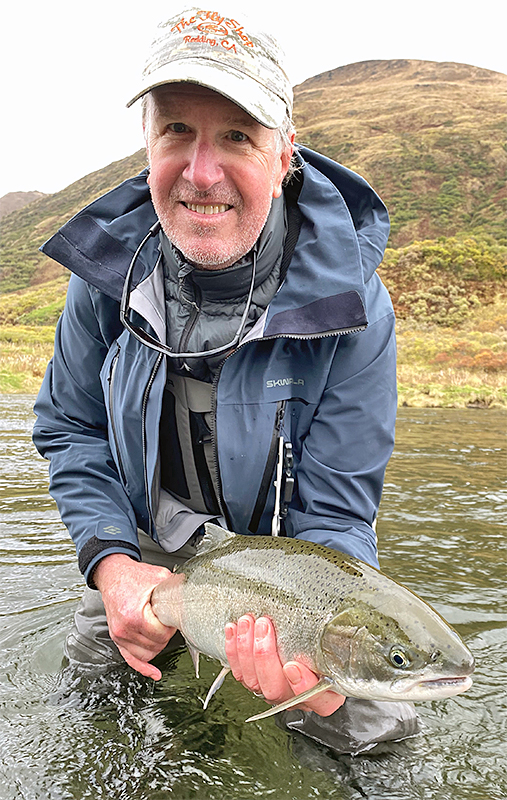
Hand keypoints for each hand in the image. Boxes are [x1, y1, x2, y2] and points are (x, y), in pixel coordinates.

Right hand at [93, 554, 179, 679]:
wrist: (113, 574)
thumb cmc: (133, 576)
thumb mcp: (159, 577)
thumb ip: (176, 588)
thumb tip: (193, 595)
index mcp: (134, 615)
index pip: (161, 635)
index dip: (171, 626)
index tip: (172, 616)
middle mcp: (125, 628)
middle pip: (156, 645)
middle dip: (165, 634)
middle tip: (166, 620)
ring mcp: (120, 635)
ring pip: (147, 655)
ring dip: (157, 645)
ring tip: (159, 629)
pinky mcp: (117, 639)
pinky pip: (131, 660)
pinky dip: (144, 667)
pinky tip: (154, 673)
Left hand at [224, 614, 344, 716]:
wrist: (313, 652)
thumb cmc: (328, 649)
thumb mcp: (340, 647)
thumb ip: (340, 639)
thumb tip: (338, 613)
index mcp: (324, 695)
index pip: (317, 699)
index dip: (303, 685)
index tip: (293, 665)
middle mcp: (296, 697)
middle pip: (275, 688)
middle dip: (264, 655)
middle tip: (265, 625)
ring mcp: (273, 691)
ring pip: (253, 681)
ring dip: (246, 649)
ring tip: (248, 621)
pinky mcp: (254, 681)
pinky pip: (239, 672)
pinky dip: (233, 650)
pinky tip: (234, 628)